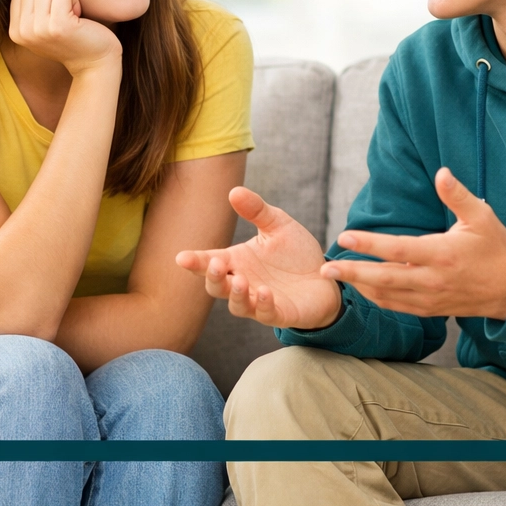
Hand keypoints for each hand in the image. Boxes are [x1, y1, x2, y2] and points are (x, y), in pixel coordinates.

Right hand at [9, 0, 121, 75]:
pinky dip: (74, 0)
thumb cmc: (73, 38)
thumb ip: (28, 7)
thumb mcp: (41, 26)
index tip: (54, 15)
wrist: (94, 63)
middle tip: (65, 16)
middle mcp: (23, 31)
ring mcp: (39, 29)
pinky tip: (78, 18)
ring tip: (71, 17)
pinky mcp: (58, 25)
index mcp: (15, 31)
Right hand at [176, 187, 340, 328]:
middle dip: (213, 277)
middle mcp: (244, 282)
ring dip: (236, 294)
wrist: (325, 276)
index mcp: (237, 261)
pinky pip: (266, 314)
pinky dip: (263, 305)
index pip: (210, 261)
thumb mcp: (278, 224)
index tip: (181, 257)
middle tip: (216, 264)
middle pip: (217, 287)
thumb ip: (257, 210)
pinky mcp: (280, 313)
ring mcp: (259, 301)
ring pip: (237, 305)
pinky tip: (266, 292)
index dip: (195, 261)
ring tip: (240, 281)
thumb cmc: (295, 252)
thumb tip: (234, 191)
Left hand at [320, 167, 505, 319]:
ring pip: (386, 295)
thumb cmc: (495, 248)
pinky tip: (360, 288)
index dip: (369, 244)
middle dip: (352, 273)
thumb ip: (458, 196)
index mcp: (442, 254)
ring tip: (334, 276)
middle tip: (325, 269)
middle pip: (384, 278)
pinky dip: (375, 297)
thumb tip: (441, 172)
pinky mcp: (430, 309)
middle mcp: (432, 280)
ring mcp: (430, 298)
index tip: (344, 237)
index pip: (398, 249)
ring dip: (359, 286)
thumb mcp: (482, 217)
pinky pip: (396, 306)